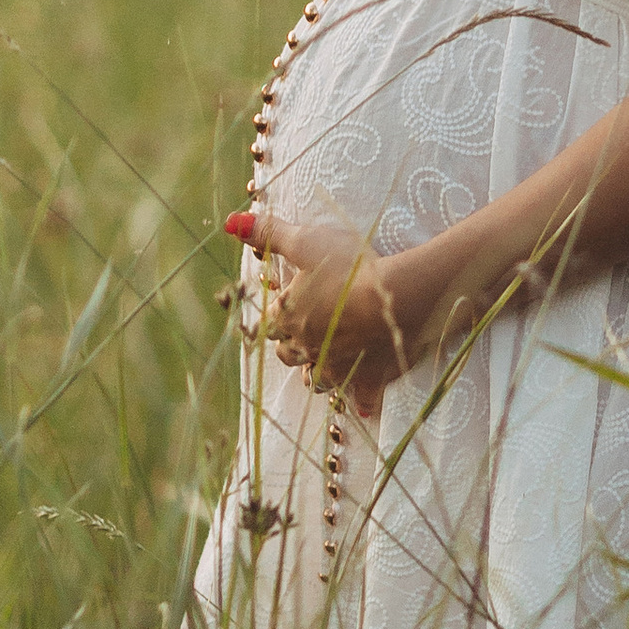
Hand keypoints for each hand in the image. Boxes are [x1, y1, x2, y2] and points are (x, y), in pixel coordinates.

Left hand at [226, 205, 418, 417]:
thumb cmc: (351, 267)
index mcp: (290, 317)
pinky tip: (362, 406)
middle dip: (291, 344)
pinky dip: (360, 400)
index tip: (284, 305)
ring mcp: (337, 367)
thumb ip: (270, 233)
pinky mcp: (368, 379)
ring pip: (316, 378)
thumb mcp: (307, 241)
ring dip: (316, 372)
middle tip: (301, 334)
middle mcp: (307, 348)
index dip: (277, 312)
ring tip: (322, 366)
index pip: (271, 320)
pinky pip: (361, 397)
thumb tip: (231, 223)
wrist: (397, 299)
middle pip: (289, 352)